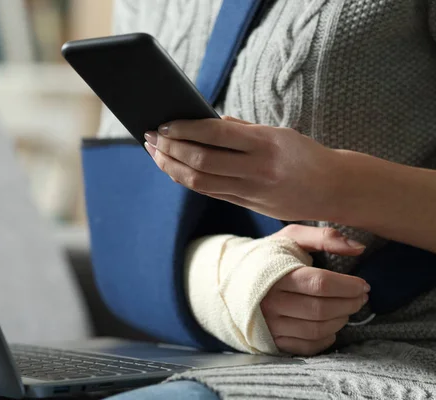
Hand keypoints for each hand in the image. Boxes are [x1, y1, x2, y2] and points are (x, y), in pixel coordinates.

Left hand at [143, 117, 342, 221]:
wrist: (335, 189)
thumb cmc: (306, 155)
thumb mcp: (280, 133)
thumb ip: (243, 129)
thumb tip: (206, 120)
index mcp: (266, 144)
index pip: (214, 135)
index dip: (184, 129)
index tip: (164, 123)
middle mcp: (257, 169)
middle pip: (201, 161)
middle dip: (169, 148)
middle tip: (150, 137)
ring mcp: (252, 191)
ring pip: (200, 181)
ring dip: (171, 166)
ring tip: (155, 153)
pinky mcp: (248, 205)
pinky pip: (210, 192)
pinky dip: (187, 180)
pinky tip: (175, 169)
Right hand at [261, 224, 369, 355]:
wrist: (230, 278)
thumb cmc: (266, 257)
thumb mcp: (290, 238)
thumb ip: (324, 237)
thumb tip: (359, 248)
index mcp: (274, 273)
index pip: (320, 284)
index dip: (348, 286)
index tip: (363, 285)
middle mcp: (269, 302)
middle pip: (321, 309)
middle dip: (350, 304)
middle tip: (360, 297)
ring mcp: (268, 324)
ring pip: (317, 329)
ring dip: (341, 320)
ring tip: (347, 309)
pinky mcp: (270, 340)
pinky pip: (306, 346)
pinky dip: (326, 339)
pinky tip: (331, 325)